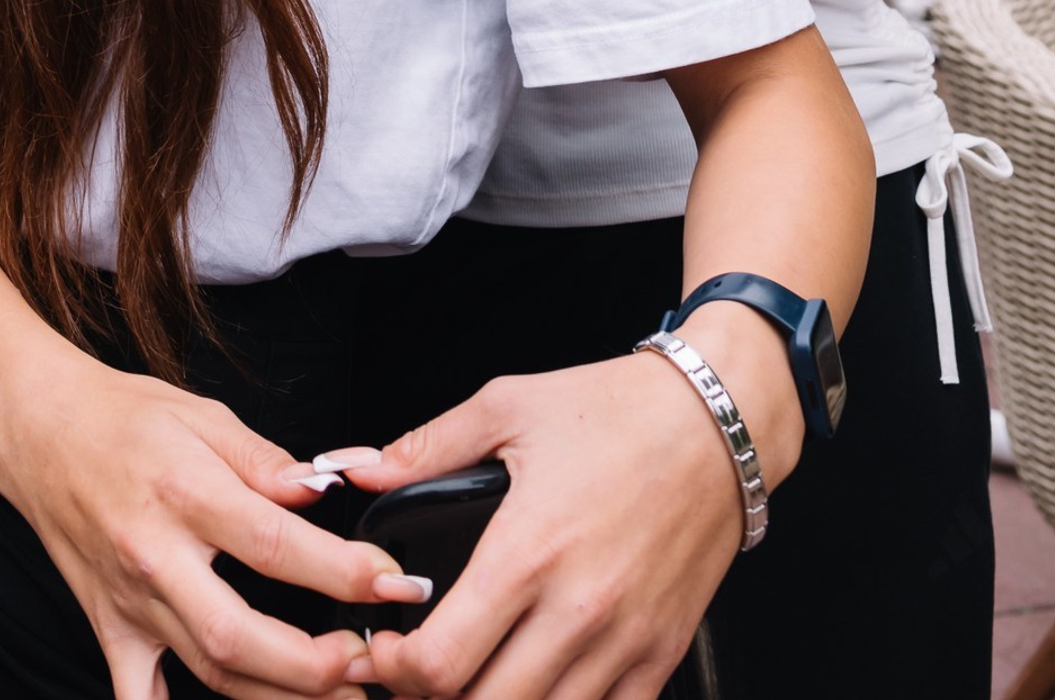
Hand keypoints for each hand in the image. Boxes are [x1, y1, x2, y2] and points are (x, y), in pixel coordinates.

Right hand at [0, 345, 418, 699]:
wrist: (39, 428)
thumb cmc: (124, 417)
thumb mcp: (203, 416)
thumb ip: (266, 461)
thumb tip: (324, 491)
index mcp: (185, 491)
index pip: (275, 544)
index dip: (342, 573)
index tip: (394, 585)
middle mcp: (154, 553)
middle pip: (239, 634)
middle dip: (313, 665)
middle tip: (371, 665)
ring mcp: (130, 599)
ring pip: (208, 669)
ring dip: (278, 697)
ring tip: (339, 697)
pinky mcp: (110, 626)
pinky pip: (136, 695)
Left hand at [334, 351, 744, 697]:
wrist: (716, 422)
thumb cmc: (615, 409)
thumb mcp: (508, 405)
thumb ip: (426, 447)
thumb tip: (361, 471)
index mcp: (528, 551)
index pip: (444, 662)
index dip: (396, 671)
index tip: (383, 650)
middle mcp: (578, 611)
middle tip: (416, 673)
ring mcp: (625, 643)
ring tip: (472, 677)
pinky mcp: (662, 656)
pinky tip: (536, 686)